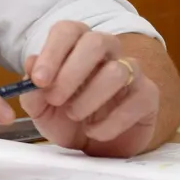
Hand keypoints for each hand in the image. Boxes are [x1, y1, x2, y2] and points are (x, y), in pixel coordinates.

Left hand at [20, 22, 159, 156]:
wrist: (94, 149)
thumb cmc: (64, 118)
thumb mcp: (40, 109)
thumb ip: (32, 89)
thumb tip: (31, 63)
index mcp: (76, 44)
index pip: (68, 30)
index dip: (52, 52)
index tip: (39, 79)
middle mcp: (106, 51)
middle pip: (96, 42)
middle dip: (72, 71)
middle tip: (54, 98)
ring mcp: (130, 71)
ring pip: (116, 71)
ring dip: (89, 97)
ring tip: (73, 115)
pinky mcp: (148, 96)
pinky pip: (136, 100)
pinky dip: (110, 122)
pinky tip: (94, 132)